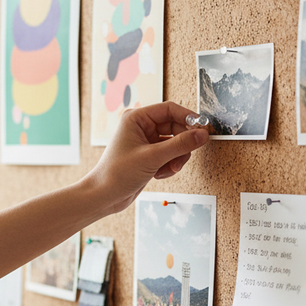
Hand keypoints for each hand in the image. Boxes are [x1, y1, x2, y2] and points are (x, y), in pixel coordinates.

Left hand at [85, 102, 208, 214]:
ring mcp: (146, 141)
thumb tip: (201, 135)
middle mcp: (141, 127)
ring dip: (176, 157)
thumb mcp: (152, 157)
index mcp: (136, 118)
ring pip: (175, 143)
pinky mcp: (149, 155)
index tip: (202, 129)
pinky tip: (159, 174)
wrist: (104, 196)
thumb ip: (180, 145)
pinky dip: (169, 165)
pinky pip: (170, 155)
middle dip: (181, 145)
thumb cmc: (117, 174)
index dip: (188, 117)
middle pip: (175, 127)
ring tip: (168, 169)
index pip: (169, 109)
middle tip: (184, 156)